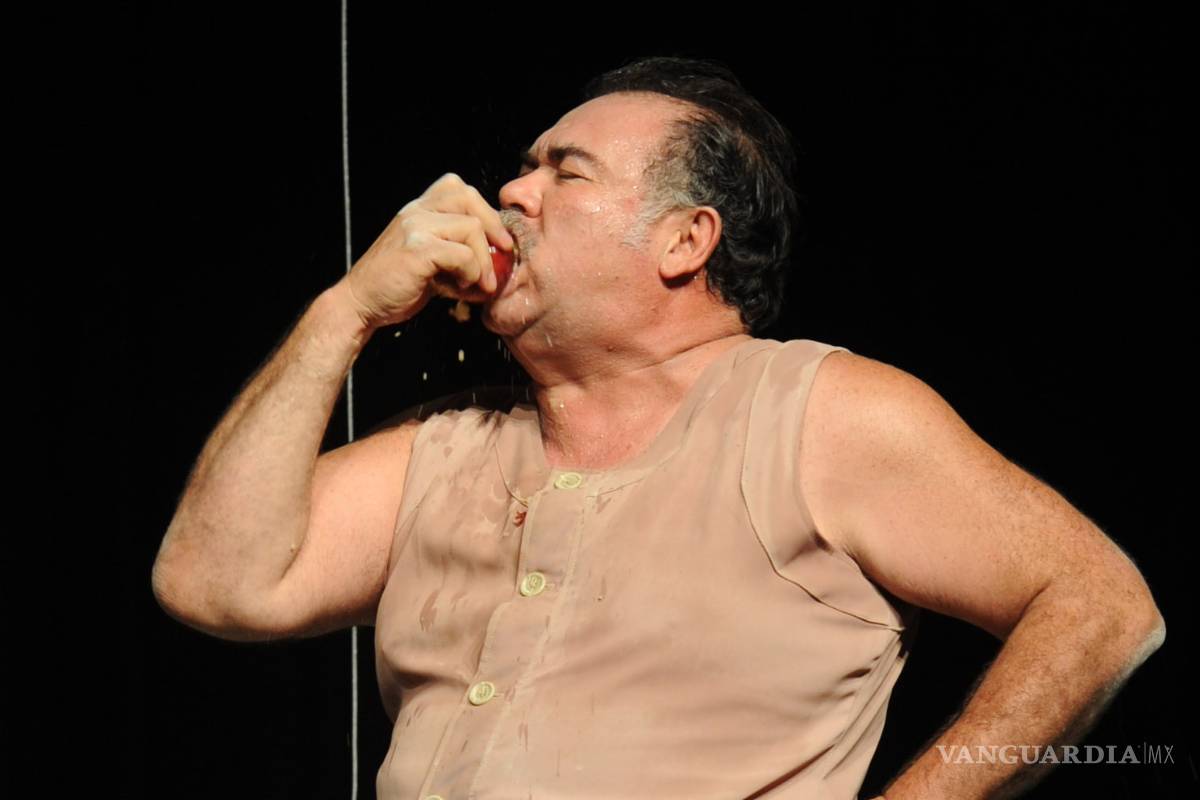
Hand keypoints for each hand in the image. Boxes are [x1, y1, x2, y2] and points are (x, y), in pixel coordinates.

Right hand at [338, 172, 514, 329]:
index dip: (485, 212)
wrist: (361, 304)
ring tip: (480, 283)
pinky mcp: (417, 250)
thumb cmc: (396, 285)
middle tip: (504, 254)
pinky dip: (472, 274)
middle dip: (494, 227)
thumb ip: (456, 250)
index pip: (460, 190)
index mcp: (418, 209)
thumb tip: (497, 259)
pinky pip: (462, 255)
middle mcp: (415, 211)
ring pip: (471, 229)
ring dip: (484, 261)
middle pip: (469, 198)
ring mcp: (415, 227)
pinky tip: (463, 288)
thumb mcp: (429, 259)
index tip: (498, 240)